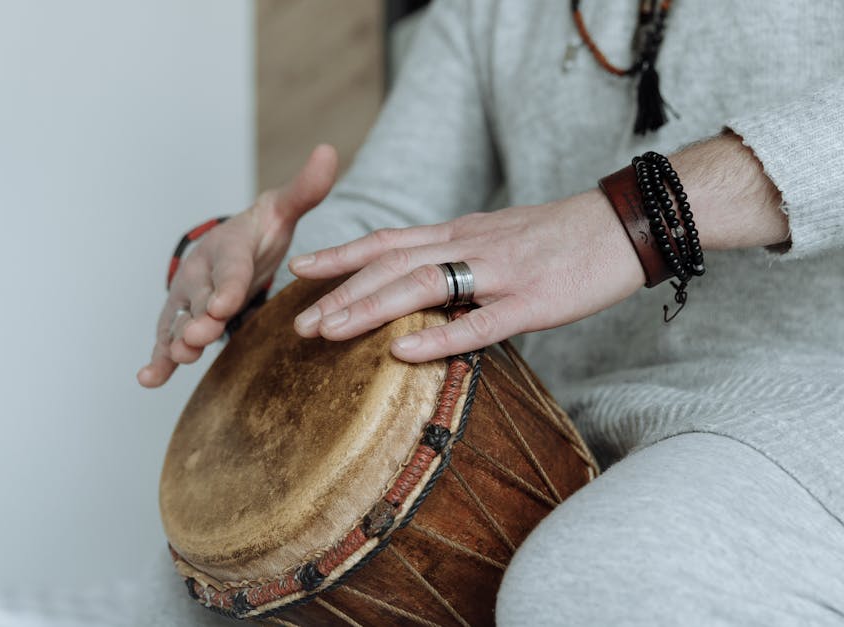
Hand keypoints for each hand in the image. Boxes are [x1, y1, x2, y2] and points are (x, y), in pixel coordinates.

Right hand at [137, 145, 338, 387]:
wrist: (232, 245)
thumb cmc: (260, 232)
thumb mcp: (283, 209)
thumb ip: (305, 189)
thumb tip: (328, 152)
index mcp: (228, 248)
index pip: (229, 268)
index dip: (226, 286)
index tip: (225, 303)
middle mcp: (201, 274)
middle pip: (201, 300)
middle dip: (200, 319)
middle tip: (199, 336)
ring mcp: (187, 300)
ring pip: (180, 322)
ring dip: (177, 341)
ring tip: (177, 358)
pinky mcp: (182, 321)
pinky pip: (167, 341)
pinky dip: (158, 360)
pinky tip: (148, 379)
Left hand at [287, 190, 644, 361]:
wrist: (628, 223)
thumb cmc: (564, 237)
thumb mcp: (499, 236)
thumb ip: (459, 255)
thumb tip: (419, 283)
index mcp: (462, 232)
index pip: (389, 241)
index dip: (342, 255)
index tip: (299, 270)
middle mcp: (472, 245)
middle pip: (392, 265)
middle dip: (341, 294)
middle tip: (298, 323)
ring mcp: (501, 272)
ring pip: (422, 286)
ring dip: (370, 309)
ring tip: (329, 332)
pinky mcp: (535, 302)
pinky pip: (481, 322)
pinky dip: (439, 338)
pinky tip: (403, 354)